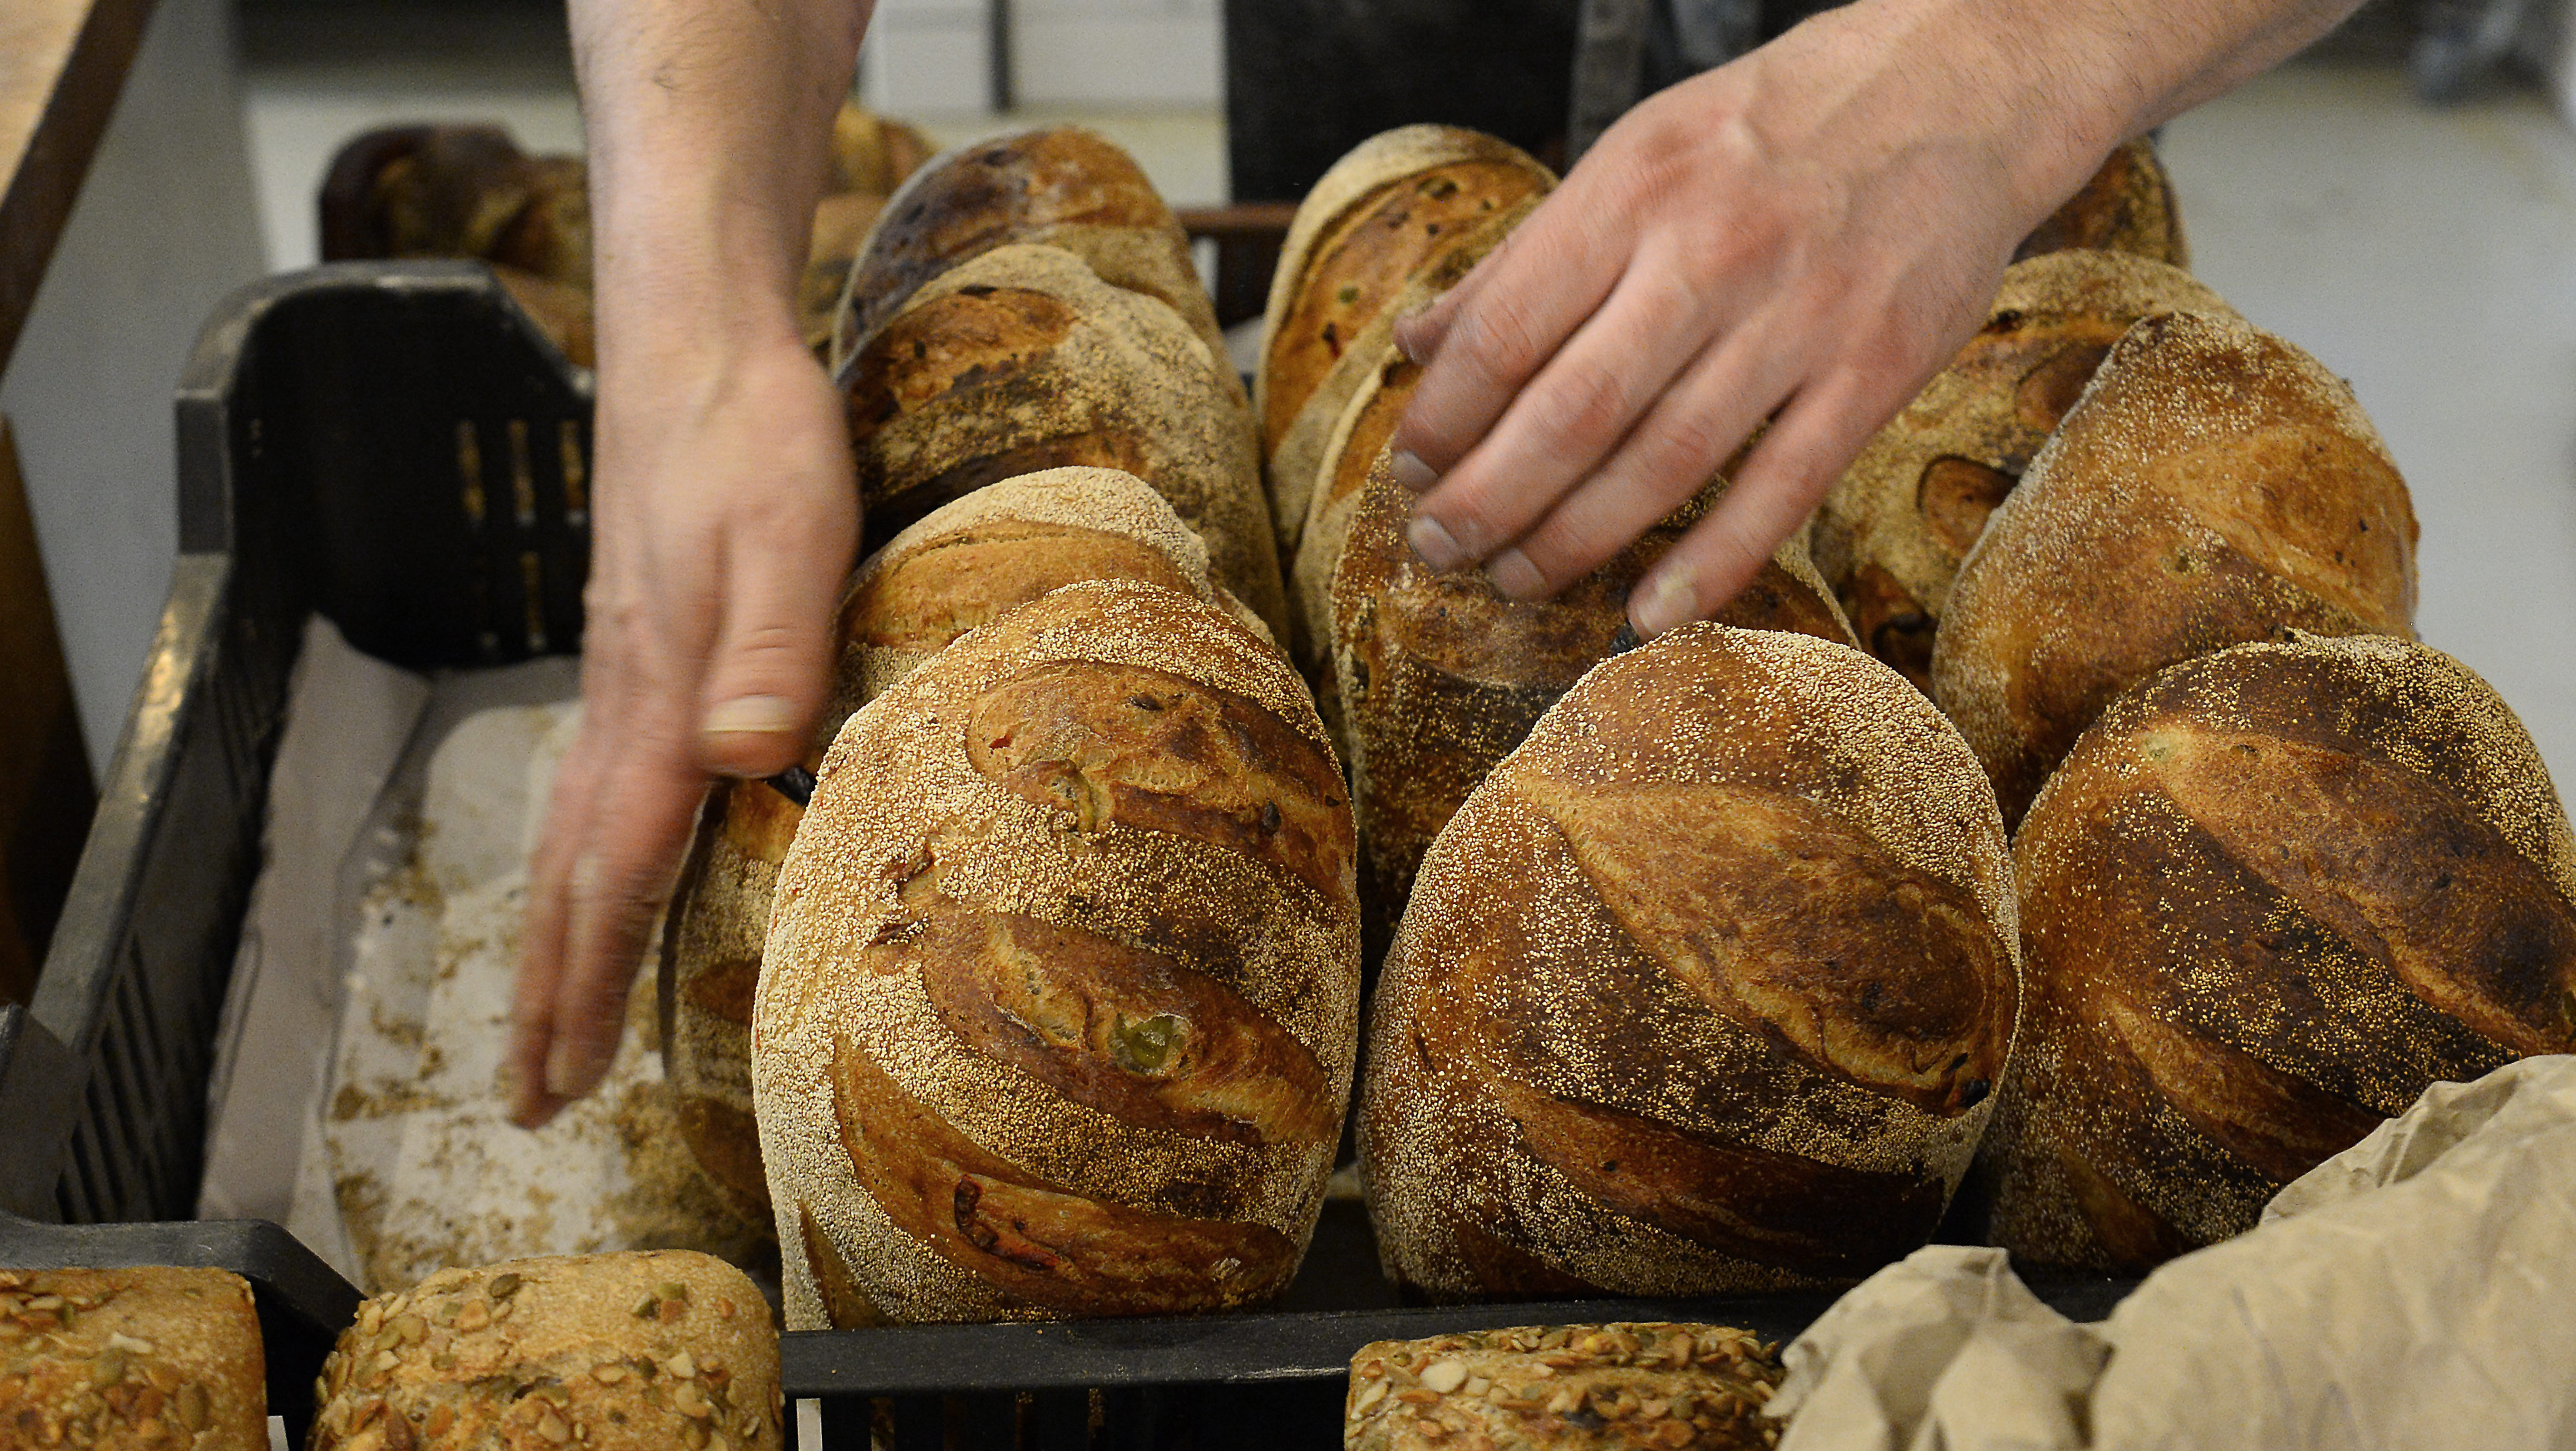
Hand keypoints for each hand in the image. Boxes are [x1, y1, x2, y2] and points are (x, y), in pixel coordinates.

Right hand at [510, 326, 855, 1126]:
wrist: (698, 351)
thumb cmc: (755, 441)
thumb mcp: (792, 532)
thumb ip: (773, 643)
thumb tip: (748, 755)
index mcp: (663, 703)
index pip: (614, 872)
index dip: (591, 984)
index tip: (561, 1080)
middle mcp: (626, 706)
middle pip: (569, 880)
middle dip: (549, 996)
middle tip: (529, 1100)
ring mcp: (623, 679)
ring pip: (570, 839)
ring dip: (557, 939)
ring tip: (546, 1020)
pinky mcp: (639, 648)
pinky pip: (593, 789)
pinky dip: (581, 862)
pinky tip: (596, 873)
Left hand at [1387, 0, 2137, 635]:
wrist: (1953, 88)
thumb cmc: (1770, 128)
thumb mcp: (1634, 155)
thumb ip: (1524, 257)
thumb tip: (1416, 344)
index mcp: (1633, 193)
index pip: (1505, 331)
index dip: (1444, 419)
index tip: (1410, 471)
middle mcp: (1709, 255)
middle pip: (1571, 412)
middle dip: (1488, 500)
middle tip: (1440, 549)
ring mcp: (1798, 319)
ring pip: (1663, 464)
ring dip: (1573, 541)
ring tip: (1515, 579)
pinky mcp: (1874, 371)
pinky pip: (1780, 492)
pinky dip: (1710, 565)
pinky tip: (1646, 616)